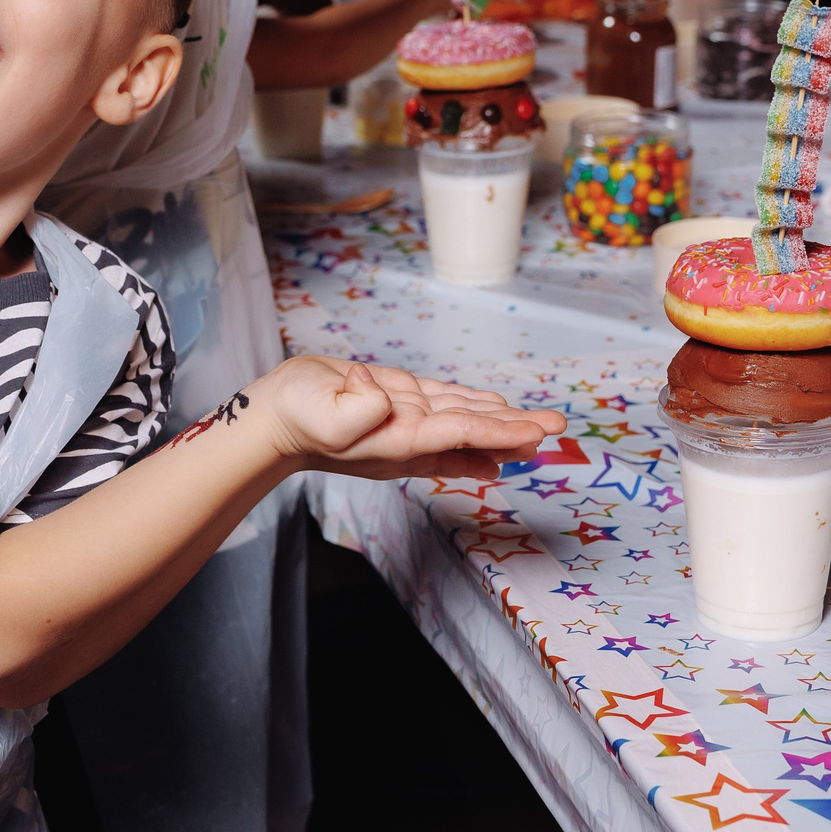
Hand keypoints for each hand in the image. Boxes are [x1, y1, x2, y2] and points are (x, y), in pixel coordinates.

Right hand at [252, 357, 563, 479]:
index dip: (501, 432)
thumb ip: (360, 406)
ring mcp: (405, 423)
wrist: (273, 419)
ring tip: (537, 426)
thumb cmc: (296, 416)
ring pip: (464, 419)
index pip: (461, 433)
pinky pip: (445, 411)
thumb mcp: (325, 413)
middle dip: (515, 430)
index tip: (535, 434)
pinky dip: (473, 416)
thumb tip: (383, 391)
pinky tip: (495, 425)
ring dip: (501, 422)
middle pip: (474, 431)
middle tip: (557, 428)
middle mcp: (410, 436)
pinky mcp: (396, 405)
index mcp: (399, 439)